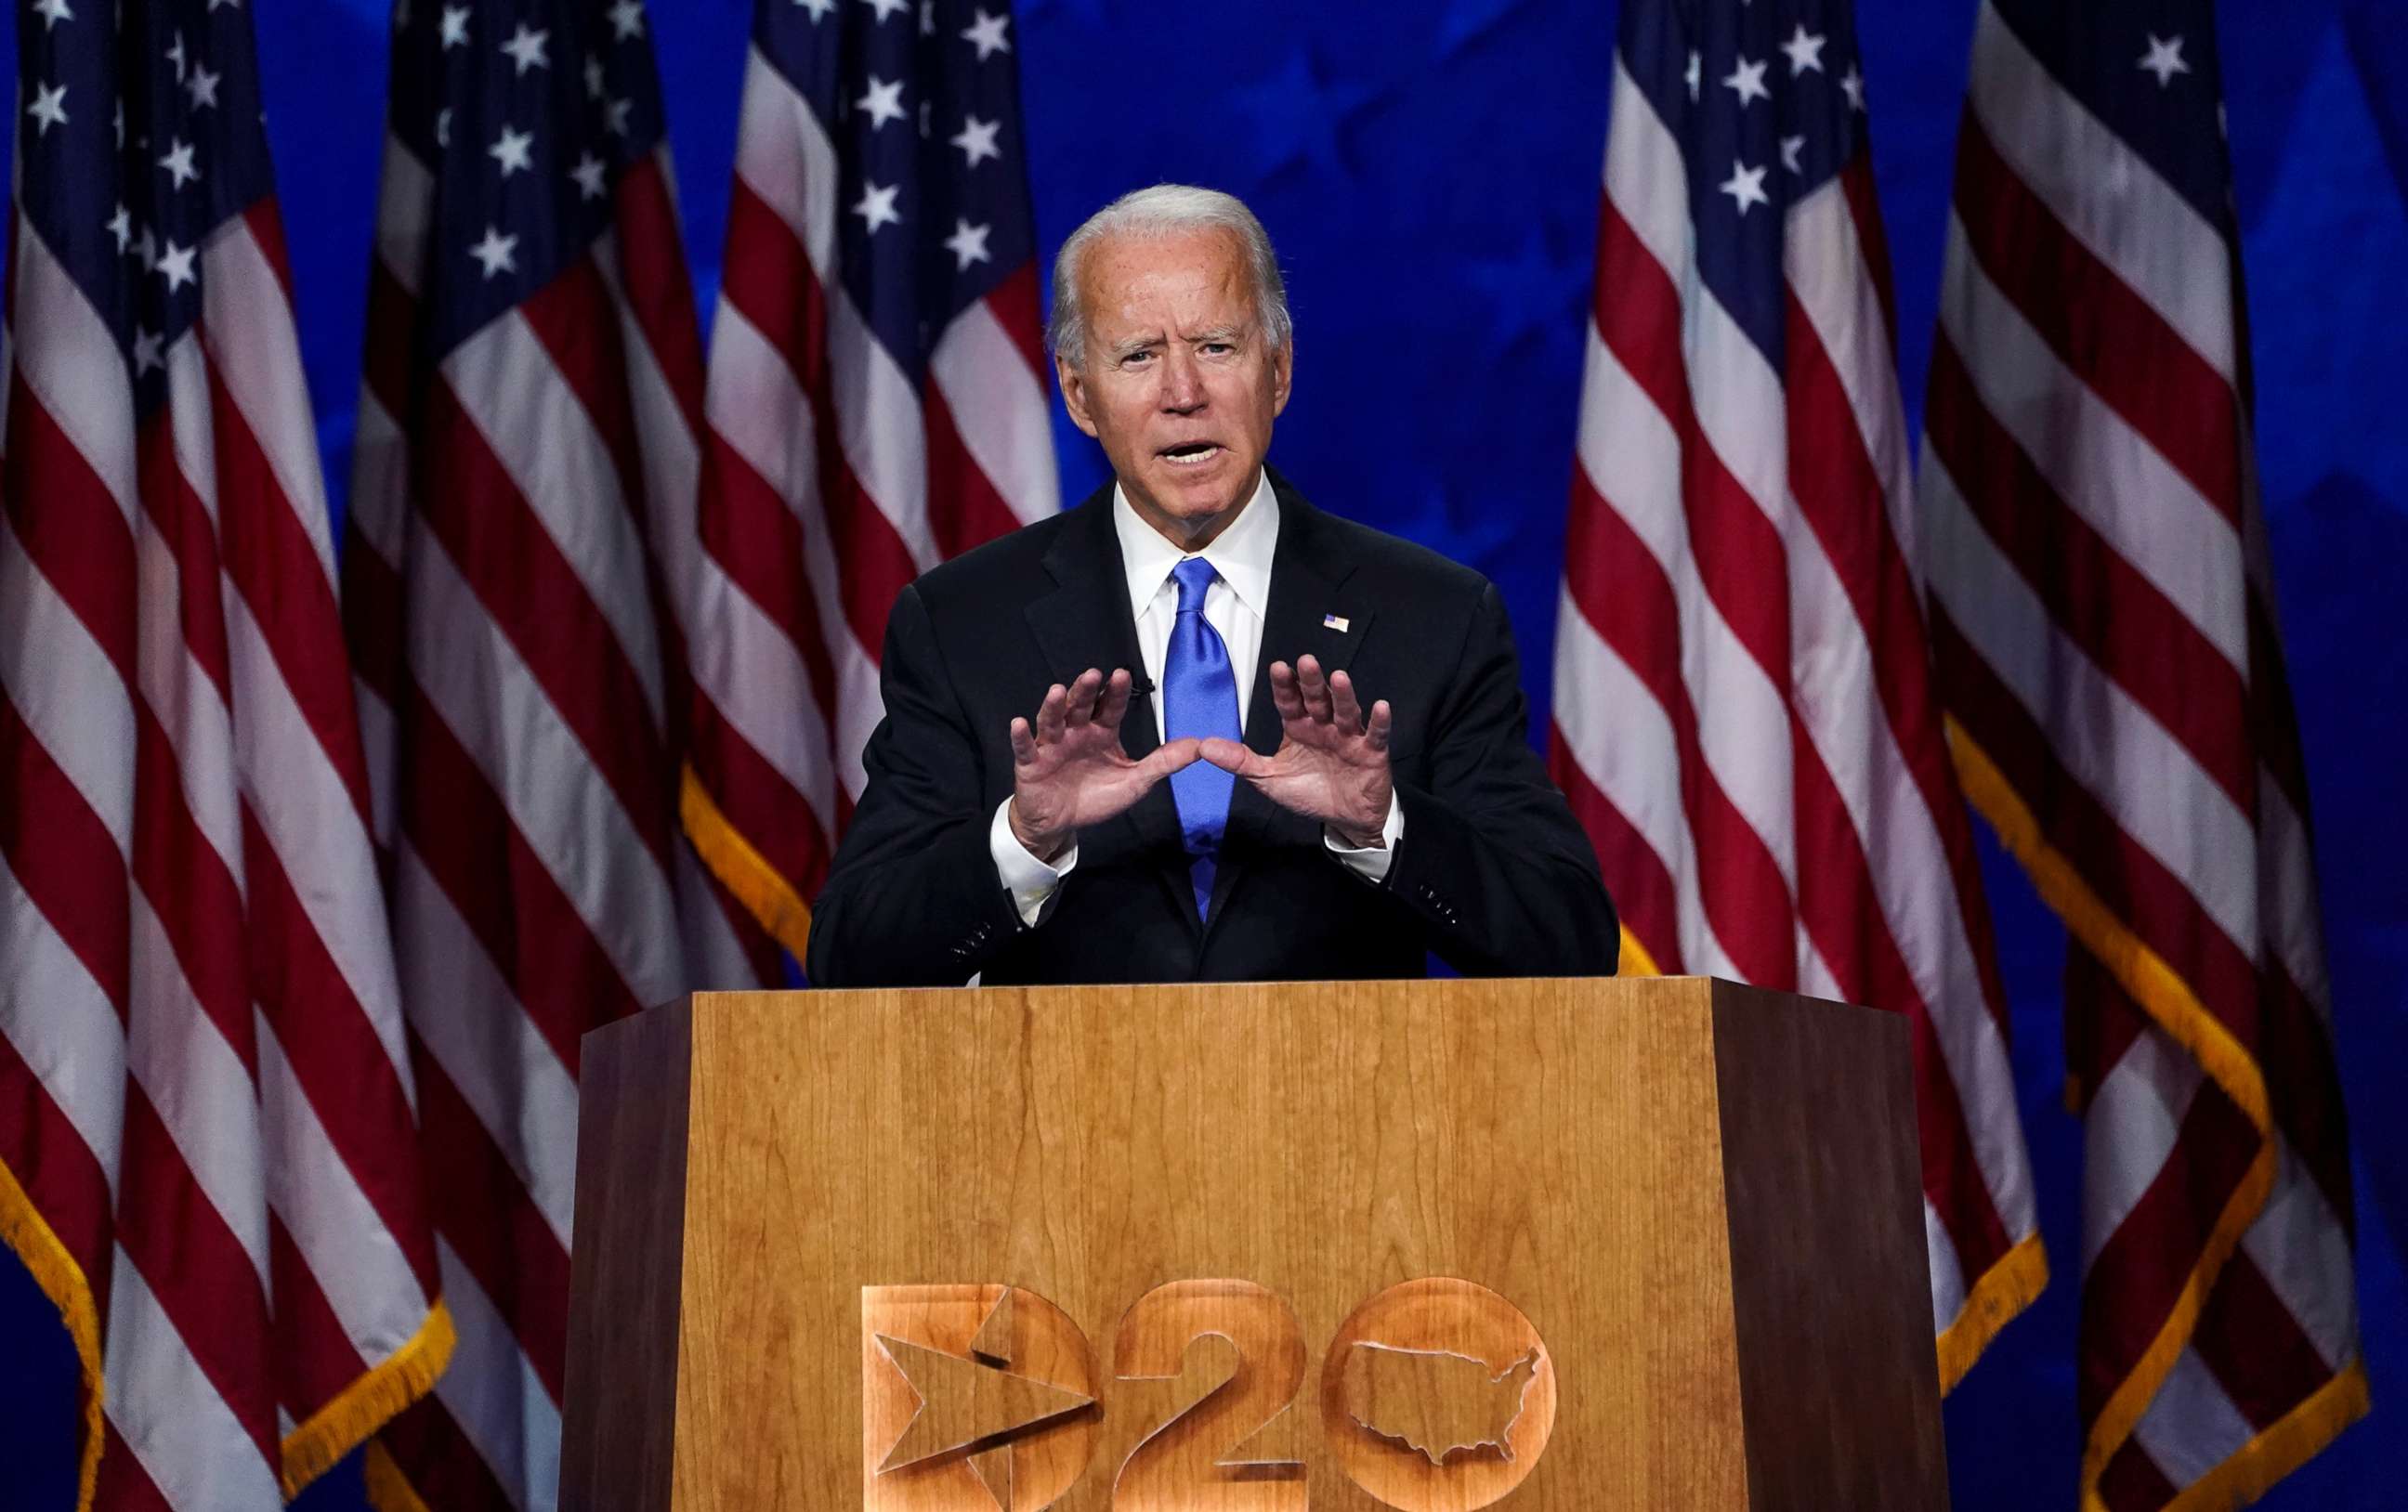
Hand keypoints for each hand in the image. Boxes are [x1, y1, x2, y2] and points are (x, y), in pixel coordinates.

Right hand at [1009, 668, 1197, 861]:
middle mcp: (1076, 732)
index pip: (1110, 707)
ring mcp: (1052, 745)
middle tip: (1093, 674)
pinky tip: (1020, 723)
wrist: (1061, 822)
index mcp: (1101, 733)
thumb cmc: (1096, 796)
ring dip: (1054, 705)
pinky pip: (1025, 748)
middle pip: (1080, 706)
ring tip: (1057, 691)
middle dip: (1085, 691)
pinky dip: (1020, 736)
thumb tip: (1199, 746)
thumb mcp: (1135, 782)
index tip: (1121, 675)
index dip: (1115, 692)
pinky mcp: (1031, 763)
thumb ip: (1164, 763)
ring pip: (1052, 720)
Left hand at [1198, 655, 1391, 845]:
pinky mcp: (1371, 752)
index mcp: (1298, 728)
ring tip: (1339, 677)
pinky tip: (1380, 707)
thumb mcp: (1269, 779)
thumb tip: (1204, 747)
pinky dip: (1379, 721)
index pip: (1289, 702)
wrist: (1346, 819)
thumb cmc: (1310, 793)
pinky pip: (1376, 734)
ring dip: (1343, 695)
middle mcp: (1323, 726)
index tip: (1277, 668)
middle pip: (1317, 699)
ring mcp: (1349, 737)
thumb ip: (1239, 761)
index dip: (1284, 686)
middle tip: (1305, 662)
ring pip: (1346, 711)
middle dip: (1311, 681)